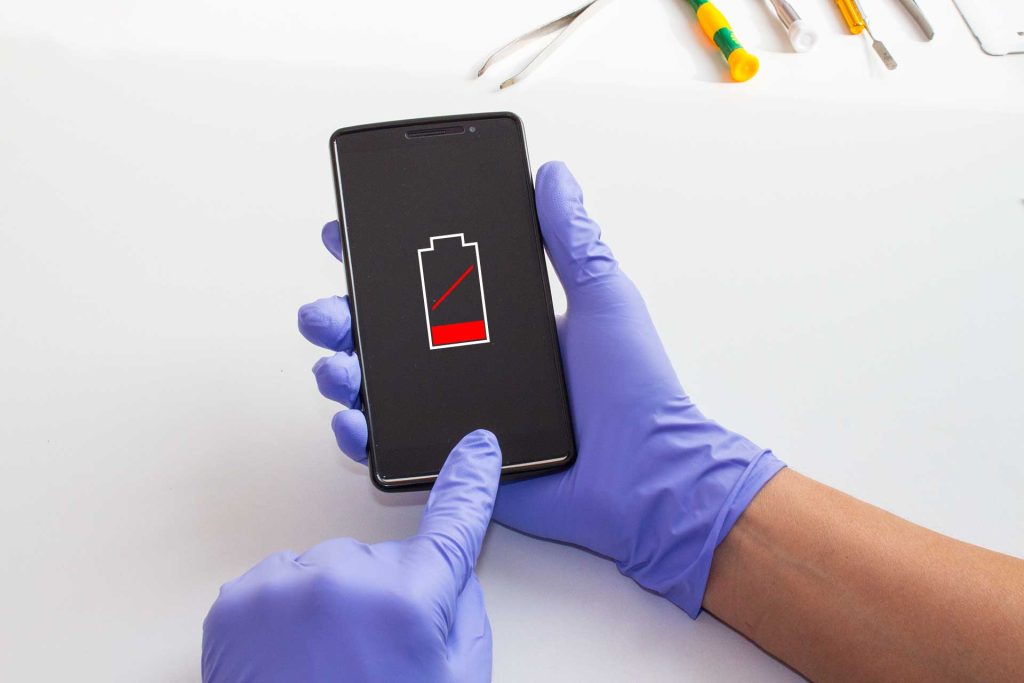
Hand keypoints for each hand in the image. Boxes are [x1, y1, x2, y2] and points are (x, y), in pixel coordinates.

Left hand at [202, 430, 500, 682]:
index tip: (478, 445)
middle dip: (380, 597)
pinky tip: (289, 661)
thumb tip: (448, 575)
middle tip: (369, 660)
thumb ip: (462, 617)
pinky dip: (284, 615)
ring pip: (323, 573)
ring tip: (321, 669)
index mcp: (407, 600)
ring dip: (327, 606)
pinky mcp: (234, 602)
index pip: (452, 526)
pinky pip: (277, 585)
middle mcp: (343, 580)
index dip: (470, 483)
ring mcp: (281, 588)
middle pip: (378, 561)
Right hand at [299, 161, 784, 616]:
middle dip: (341, 319)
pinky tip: (350, 421)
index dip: (379, 263)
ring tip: (333, 364)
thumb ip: (573, 239)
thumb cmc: (635, 388)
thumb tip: (553, 173)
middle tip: (323, 311)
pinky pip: (395, 449)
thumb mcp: (604, 298)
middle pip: (385, 337)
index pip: (425, 285)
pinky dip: (361, 437)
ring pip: (379, 389)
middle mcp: (470, 365)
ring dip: (342, 372)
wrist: (648, 477)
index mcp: (499, 324)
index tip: (344, 235)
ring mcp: (458, 414)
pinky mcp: (456, 463)